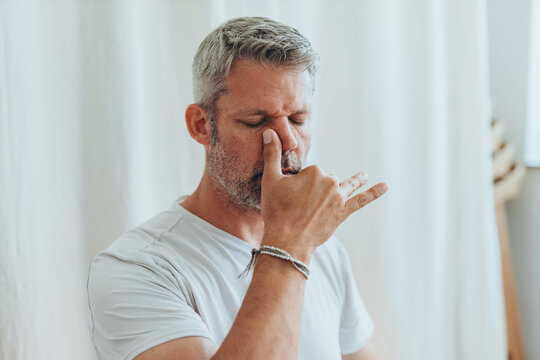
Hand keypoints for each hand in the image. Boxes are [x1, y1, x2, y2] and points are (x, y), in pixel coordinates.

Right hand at [260, 129, 387, 261]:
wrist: (288, 240)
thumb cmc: (277, 210)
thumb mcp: (270, 180)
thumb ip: (272, 154)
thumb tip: (270, 131)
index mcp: (314, 171)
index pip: (311, 172)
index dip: (300, 184)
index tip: (290, 196)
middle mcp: (329, 181)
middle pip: (325, 180)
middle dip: (317, 189)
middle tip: (301, 206)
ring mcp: (338, 197)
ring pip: (345, 186)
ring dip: (355, 180)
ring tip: (364, 175)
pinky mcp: (343, 212)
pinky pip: (361, 200)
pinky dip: (373, 193)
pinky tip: (384, 186)